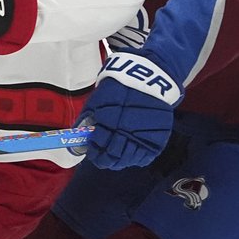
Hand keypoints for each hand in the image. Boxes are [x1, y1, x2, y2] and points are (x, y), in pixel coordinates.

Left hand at [80, 52, 183, 169]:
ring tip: (118, 154)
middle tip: (104, 155)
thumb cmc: (117, 89)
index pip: (98, 152)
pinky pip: (145, 157)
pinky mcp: (157, 138)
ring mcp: (143, 138)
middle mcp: (126, 134)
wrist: (145, 78)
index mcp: (108, 126)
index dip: (95, 155)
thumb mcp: (96, 103)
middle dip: (106, 159)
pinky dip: (137, 158)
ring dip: (121, 160)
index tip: (93, 152)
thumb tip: (81, 138)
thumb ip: (88, 122)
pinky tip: (132, 152)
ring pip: (129, 161)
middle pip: (113, 159)